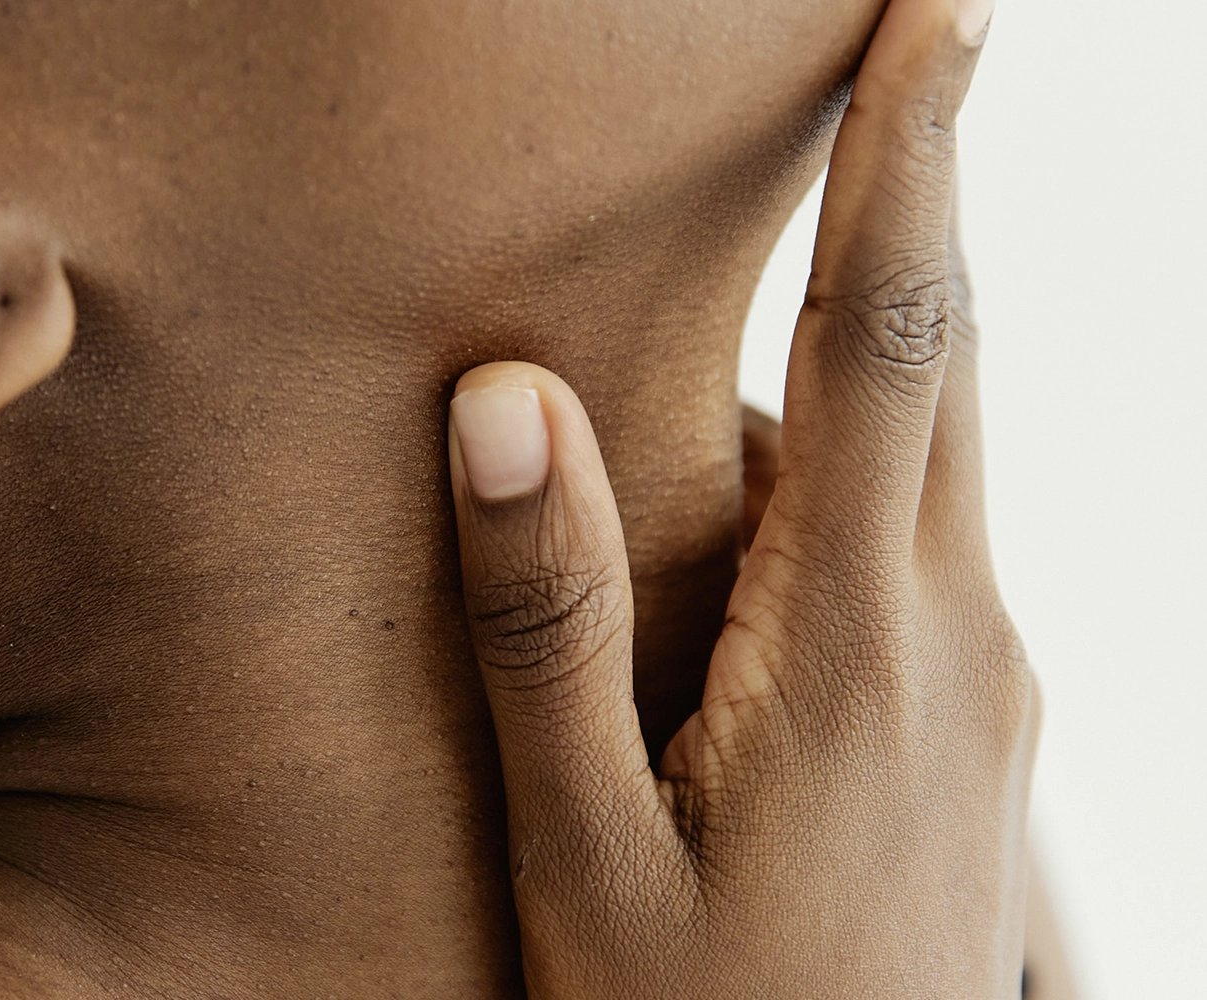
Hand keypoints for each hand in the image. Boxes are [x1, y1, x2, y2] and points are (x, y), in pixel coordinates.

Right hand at [444, 0, 1036, 995]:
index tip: (940, 15)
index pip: (901, 338)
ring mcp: (986, 677)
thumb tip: (506, 402)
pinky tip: (730, 553)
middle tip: (866, 76)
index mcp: (859, 642)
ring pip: (916, 460)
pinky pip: (908, 546)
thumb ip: (546, 620)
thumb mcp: (583, 845)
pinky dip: (830, 492)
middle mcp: (958, 632)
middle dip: (905, 205)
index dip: (913, 158)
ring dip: (832, 377)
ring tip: (700, 396)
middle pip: (936, 365)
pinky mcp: (975, 716)